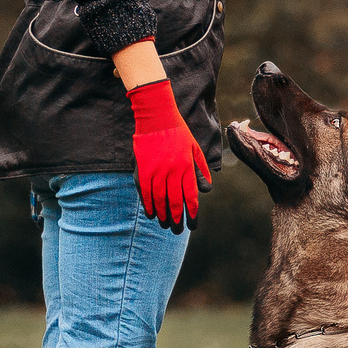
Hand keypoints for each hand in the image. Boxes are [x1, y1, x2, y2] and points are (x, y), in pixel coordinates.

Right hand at [128, 79, 208, 228]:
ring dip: (162, 216)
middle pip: (174, 203)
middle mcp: (172, 172)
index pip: (190, 197)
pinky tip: (151, 214)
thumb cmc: (178, 133)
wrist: (157, 117)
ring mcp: (155, 171)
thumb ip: (200, 170)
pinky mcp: (142, 169)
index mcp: (186, 168)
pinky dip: (148, 205)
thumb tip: (206, 190)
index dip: (192, 214)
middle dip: (177, 220)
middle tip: (178, 231)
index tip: (192, 225)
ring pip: (159, 200)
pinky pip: (144, 192)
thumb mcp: (195, 150)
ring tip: (165, 225)